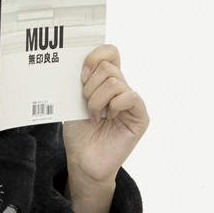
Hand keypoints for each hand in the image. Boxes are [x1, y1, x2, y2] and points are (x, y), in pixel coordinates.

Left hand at [62, 45, 148, 188]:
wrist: (83, 160)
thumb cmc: (79, 133)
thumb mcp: (73, 102)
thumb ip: (80, 82)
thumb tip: (82, 64)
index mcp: (105, 81)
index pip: (110, 52)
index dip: (95, 55)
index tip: (82, 73)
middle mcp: (121, 88)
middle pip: (108, 66)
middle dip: (89, 85)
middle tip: (85, 103)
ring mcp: (131, 101)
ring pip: (114, 82)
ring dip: (96, 100)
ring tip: (94, 116)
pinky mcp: (140, 116)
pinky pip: (130, 96)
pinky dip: (113, 106)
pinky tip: (108, 118)